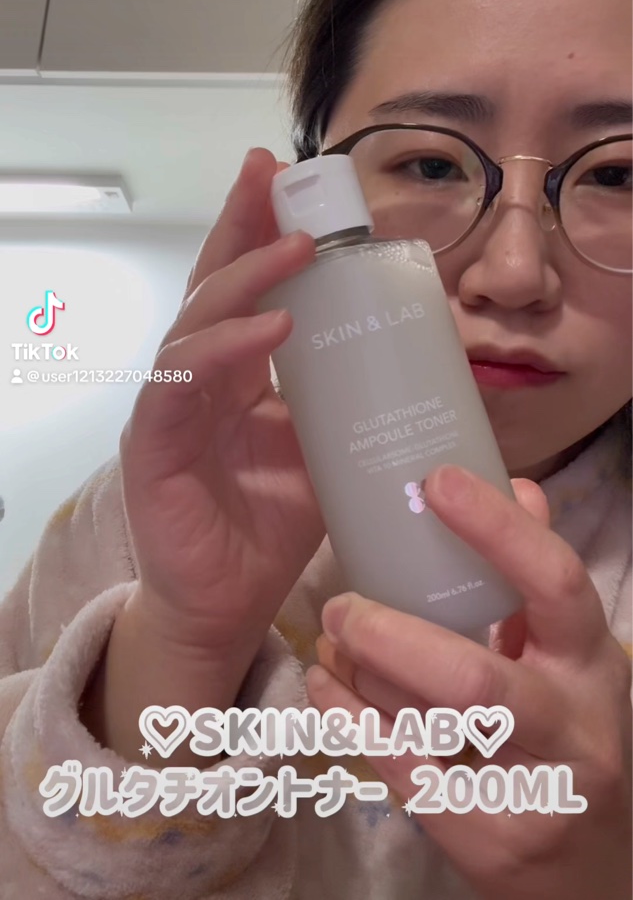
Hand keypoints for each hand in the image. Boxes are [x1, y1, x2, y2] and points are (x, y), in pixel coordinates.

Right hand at [118, 147, 324, 692]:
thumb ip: (349, 403)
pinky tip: (270, 327)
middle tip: (267, 170)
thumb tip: (420, 361)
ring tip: (293, 247)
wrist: (226, 603)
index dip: (259, 229)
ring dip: (243, 277)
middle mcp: (200, 375)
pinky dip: (226, 348)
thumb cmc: (271, 525)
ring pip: (197, 319)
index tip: (288, 179)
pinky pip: (184, 381)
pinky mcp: (154, 443)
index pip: (243, 286)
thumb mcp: (328, 451)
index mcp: (238, 372)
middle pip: (212, 281)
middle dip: (239, 221)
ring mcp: (172, 404)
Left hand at [306, 465, 632, 899]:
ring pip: (432, 726)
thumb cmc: (563, 733)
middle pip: (474, 676)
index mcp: (589, 658)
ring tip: (330, 641)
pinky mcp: (488, 839)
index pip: (554, 581)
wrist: (588, 865)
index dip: (496, 528)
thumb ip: (535, 578)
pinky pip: (404, 771)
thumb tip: (520, 483)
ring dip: (365, 676)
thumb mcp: (566, 654)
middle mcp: (573, 724)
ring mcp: (534, 789)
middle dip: (390, 634)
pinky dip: (350, 722)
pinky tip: (324, 690)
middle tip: (341, 605)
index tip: (436, 481)